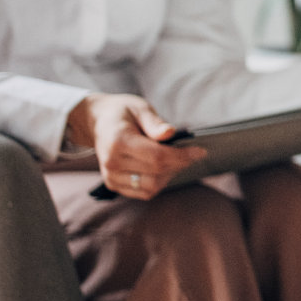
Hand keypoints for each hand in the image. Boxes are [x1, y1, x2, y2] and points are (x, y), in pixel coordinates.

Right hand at [67, 93, 206, 200]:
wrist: (99, 123)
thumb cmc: (123, 113)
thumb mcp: (140, 108)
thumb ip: (155, 123)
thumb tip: (170, 133)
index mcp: (118, 141)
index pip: (157, 156)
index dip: (182, 156)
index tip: (201, 151)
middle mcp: (112, 162)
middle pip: (157, 172)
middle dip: (179, 164)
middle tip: (191, 153)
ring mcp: (111, 176)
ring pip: (151, 186)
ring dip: (169, 175)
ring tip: (174, 159)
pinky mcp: (113, 185)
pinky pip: (143, 192)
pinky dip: (158, 183)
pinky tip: (162, 168)